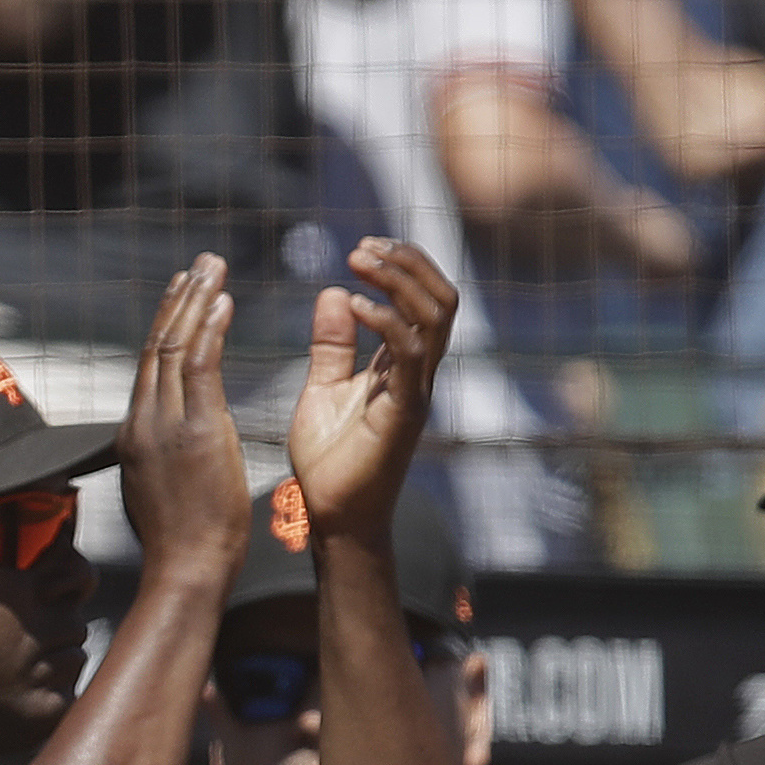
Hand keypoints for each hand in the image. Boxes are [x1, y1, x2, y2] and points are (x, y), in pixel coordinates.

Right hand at [116, 254, 249, 594]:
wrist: (185, 572)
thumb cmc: (184, 545)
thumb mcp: (162, 491)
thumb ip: (164, 458)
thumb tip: (171, 448)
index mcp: (135, 435)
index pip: (150, 367)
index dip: (166, 325)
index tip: (182, 295)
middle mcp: (142, 421)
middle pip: (155, 346)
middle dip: (178, 301)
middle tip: (199, 265)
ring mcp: (163, 425)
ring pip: (173, 347)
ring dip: (194, 302)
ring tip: (212, 268)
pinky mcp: (192, 432)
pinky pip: (198, 367)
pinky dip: (209, 330)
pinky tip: (223, 302)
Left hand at [284, 235, 455, 540]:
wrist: (331, 517)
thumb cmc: (329, 459)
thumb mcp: (322, 387)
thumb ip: (332, 344)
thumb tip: (335, 293)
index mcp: (402, 365)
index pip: (424, 300)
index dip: (402, 266)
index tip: (361, 248)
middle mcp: (419, 373)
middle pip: (442, 299)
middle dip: (408, 263)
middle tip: (363, 246)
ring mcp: (417, 391)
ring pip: (436, 318)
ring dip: (400, 280)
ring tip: (360, 260)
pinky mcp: (406, 412)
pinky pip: (410, 355)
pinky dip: (387, 322)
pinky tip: (356, 306)